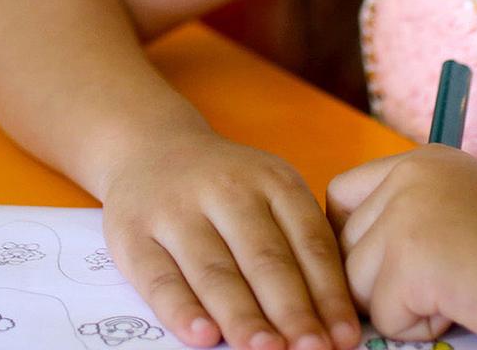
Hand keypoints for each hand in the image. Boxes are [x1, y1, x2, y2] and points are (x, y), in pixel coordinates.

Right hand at [100, 129, 361, 349]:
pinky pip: (159, 278)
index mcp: (272, 180)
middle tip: (313, 349)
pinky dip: (181, 309)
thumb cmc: (226, 188)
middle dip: (292, 310)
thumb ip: (298, 243)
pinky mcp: (133, 234)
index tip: (343, 336)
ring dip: (243, 316)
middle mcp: (227, 189)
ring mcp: (176, 211)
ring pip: (215, 271)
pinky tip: (203, 336)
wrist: (150, 147)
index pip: (308, 241)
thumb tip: (334, 319)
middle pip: (265, 259)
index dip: (328, 292)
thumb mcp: (269, 191)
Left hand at [329, 145, 476, 347]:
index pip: (341, 194)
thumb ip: (412, 211)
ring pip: (356, 284)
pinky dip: (420, 326)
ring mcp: (404, 217)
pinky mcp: (410, 261)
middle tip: (438, 283)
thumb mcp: (462, 202)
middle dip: (376, 278)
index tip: (380, 264)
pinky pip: (385, 316)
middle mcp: (405, 179)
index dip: (351, 237)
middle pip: (342, 243)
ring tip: (455, 293)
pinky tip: (462, 305)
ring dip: (399, 304)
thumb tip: (354, 252)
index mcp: (417, 162)